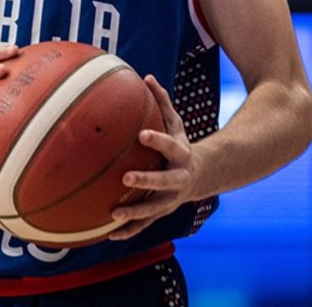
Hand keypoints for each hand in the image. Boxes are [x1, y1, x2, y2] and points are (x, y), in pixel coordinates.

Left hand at [108, 75, 202, 240]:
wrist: (202, 176)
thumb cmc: (179, 144)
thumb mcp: (175, 124)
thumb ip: (161, 102)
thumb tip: (146, 76)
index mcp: (181, 154)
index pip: (170, 145)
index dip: (157, 141)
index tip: (141, 135)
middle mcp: (179, 179)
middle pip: (164, 181)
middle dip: (147, 180)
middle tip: (125, 177)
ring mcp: (172, 198)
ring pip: (155, 209)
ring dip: (135, 213)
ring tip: (114, 214)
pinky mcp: (163, 211)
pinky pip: (146, 224)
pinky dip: (130, 231)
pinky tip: (109, 234)